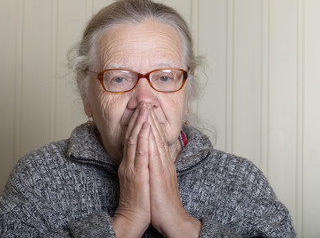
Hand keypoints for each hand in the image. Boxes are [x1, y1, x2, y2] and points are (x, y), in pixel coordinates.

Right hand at [112, 102, 150, 236]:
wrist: (133, 218)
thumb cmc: (140, 201)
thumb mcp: (138, 179)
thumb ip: (139, 166)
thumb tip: (144, 155)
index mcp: (129, 164)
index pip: (132, 139)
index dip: (137, 123)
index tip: (142, 110)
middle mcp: (128, 163)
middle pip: (132, 136)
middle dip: (138, 118)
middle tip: (143, 102)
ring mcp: (131, 168)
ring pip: (135, 141)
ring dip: (139, 123)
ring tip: (144, 109)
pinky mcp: (137, 175)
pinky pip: (140, 153)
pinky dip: (142, 138)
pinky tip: (145, 127)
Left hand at [148, 107, 200, 237]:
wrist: (172, 219)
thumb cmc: (163, 202)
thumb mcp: (160, 180)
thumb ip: (157, 167)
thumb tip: (151, 158)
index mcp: (163, 163)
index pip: (156, 139)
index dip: (151, 123)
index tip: (147, 110)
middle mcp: (164, 161)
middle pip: (156, 135)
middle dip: (151, 117)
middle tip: (146, 101)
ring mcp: (162, 166)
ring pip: (155, 140)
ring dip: (151, 122)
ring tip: (146, 107)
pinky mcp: (159, 174)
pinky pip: (153, 153)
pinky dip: (150, 139)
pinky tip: (147, 128)